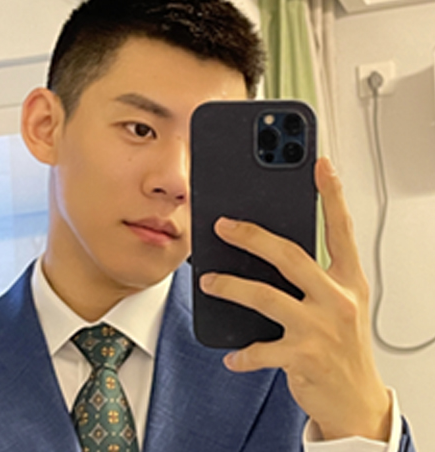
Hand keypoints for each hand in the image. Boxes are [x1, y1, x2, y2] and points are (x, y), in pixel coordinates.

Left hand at [200, 157, 391, 440]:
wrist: (357, 399)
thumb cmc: (343, 345)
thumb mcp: (340, 303)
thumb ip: (312, 276)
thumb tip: (267, 248)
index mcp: (348, 280)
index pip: (340, 230)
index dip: (331, 196)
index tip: (320, 165)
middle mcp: (338, 300)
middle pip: (290, 256)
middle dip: (251, 236)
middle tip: (223, 225)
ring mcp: (321, 329)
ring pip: (265, 297)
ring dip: (230, 287)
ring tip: (208, 281)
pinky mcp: (304, 358)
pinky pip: (260, 349)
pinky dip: (242, 353)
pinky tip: (231, 355)